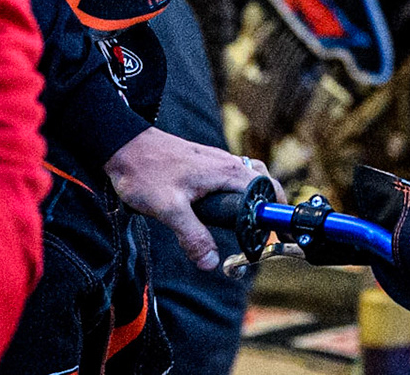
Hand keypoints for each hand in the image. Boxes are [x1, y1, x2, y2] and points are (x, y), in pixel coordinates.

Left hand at [104, 129, 280, 271]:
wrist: (125, 147)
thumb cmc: (146, 172)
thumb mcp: (169, 209)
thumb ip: (193, 237)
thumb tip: (212, 263)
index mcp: (228, 173)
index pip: (268, 191)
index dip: (278, 215)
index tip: (283, 235)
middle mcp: (229, 164)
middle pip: (264, 184)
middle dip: (272, 206)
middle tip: (270, 232)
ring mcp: (217, 162)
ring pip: (249, 179)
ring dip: (256, 199)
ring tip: (251, 223)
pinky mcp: (206, 164)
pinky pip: (233, 178)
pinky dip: (240, 193)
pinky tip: (225, 209)